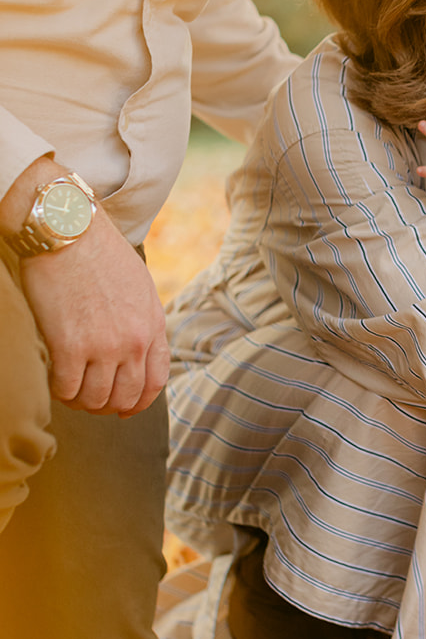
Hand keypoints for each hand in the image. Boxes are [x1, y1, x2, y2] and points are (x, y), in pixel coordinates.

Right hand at [20, 211, 169, 415]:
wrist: (70, 230)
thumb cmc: (99, 252)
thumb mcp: (139, 286)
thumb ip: (142, 320)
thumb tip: (137, 349)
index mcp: (153, 324)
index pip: (156, 381)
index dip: (140, 402)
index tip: (125, 408)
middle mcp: (134, 340)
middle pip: (126, 397)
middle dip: (108, 405)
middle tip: (89, 399)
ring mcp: (104, 346)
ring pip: (95, 399)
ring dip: (81, 401)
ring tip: (70, 389)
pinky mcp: (70, 346)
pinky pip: (67, 389)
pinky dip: (61, 392)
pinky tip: (56, 379)